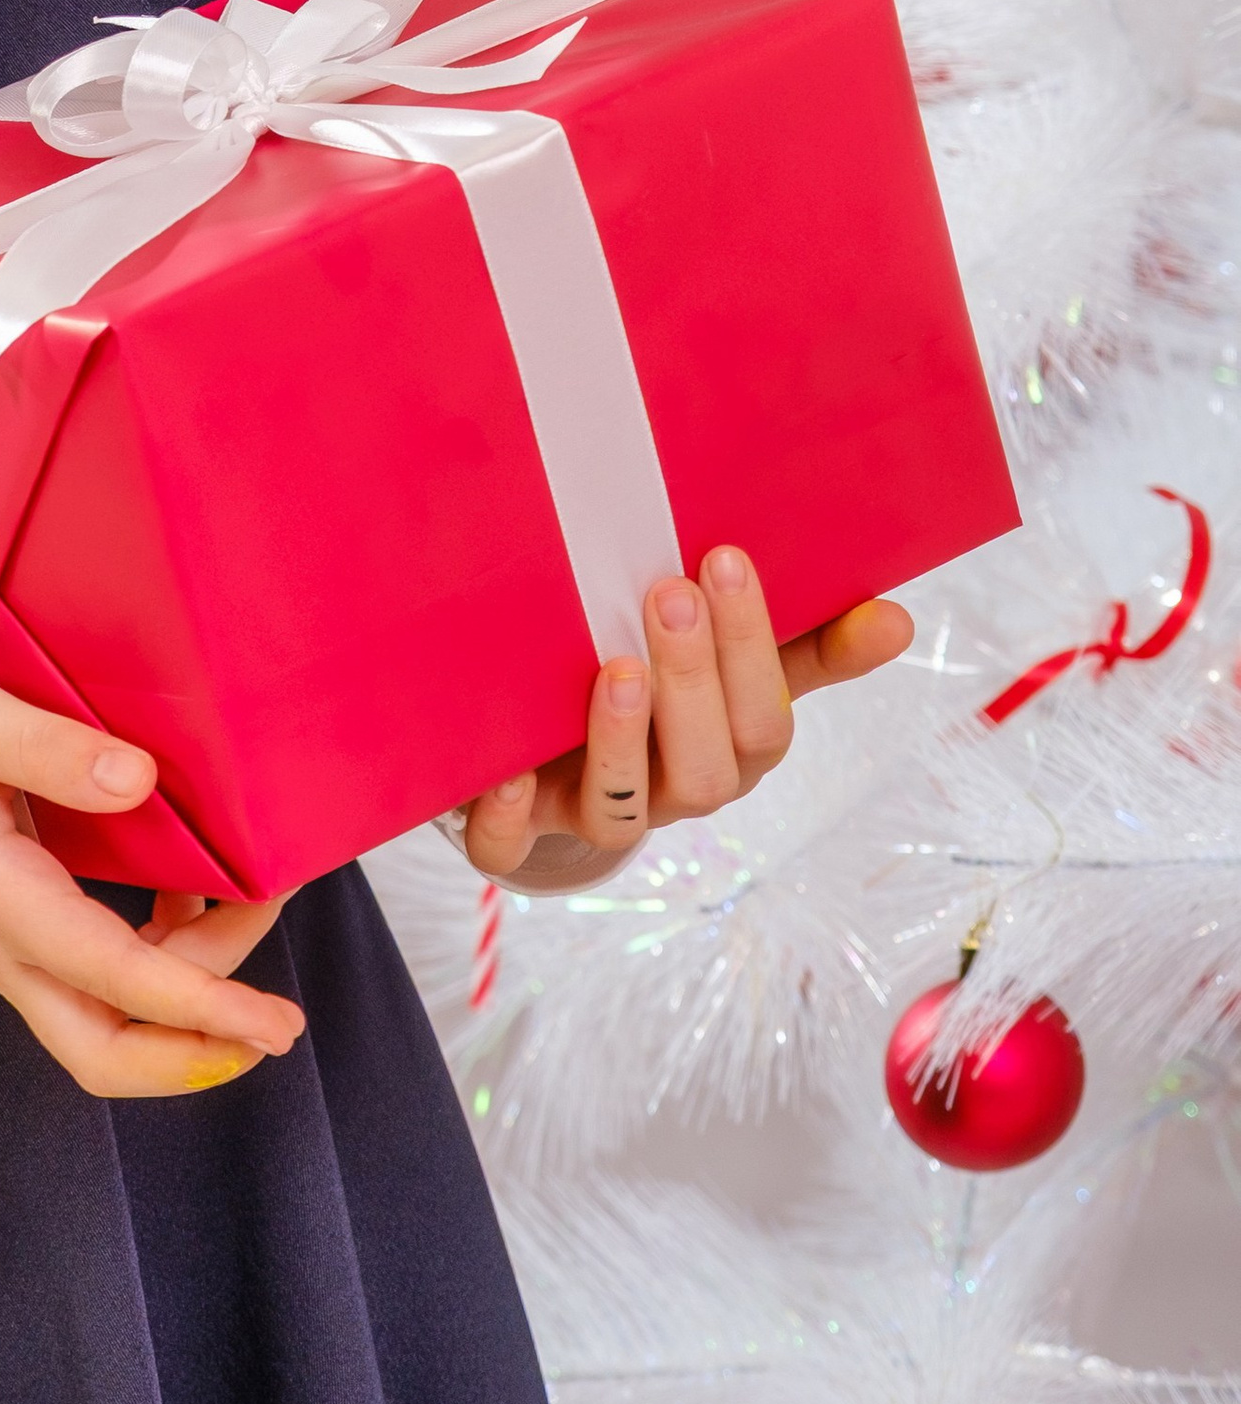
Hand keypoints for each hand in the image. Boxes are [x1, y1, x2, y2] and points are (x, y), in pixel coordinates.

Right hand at [0, 652, 304, 1098]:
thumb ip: (49, 749)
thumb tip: (142, 783)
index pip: (116, 977)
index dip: (205, 1007)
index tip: (276, 1025)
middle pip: (106, 1051)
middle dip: (198, 1046)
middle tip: (273, 1007)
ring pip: (99, 1023)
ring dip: (182, 999)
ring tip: (241, 910)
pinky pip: (84, 983)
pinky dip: (150, 967)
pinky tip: (181, 899)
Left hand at [459, 544, 912, 890]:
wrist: (561, 779)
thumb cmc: (667, 707)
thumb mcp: (740, 675)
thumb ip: (809, 648)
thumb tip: (898, 618)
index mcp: (731, 754)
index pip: (763, 720)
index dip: (752, 647)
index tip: (725, 557)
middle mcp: (673, 795)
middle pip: (703, 768)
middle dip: (691, 680)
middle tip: (670, 593)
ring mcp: (594, 815)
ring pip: (623, 809)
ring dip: (620, 741)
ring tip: (615, 670)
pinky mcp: (519, 834)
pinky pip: (512, 845)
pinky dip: (506, 815)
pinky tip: (504, 771)